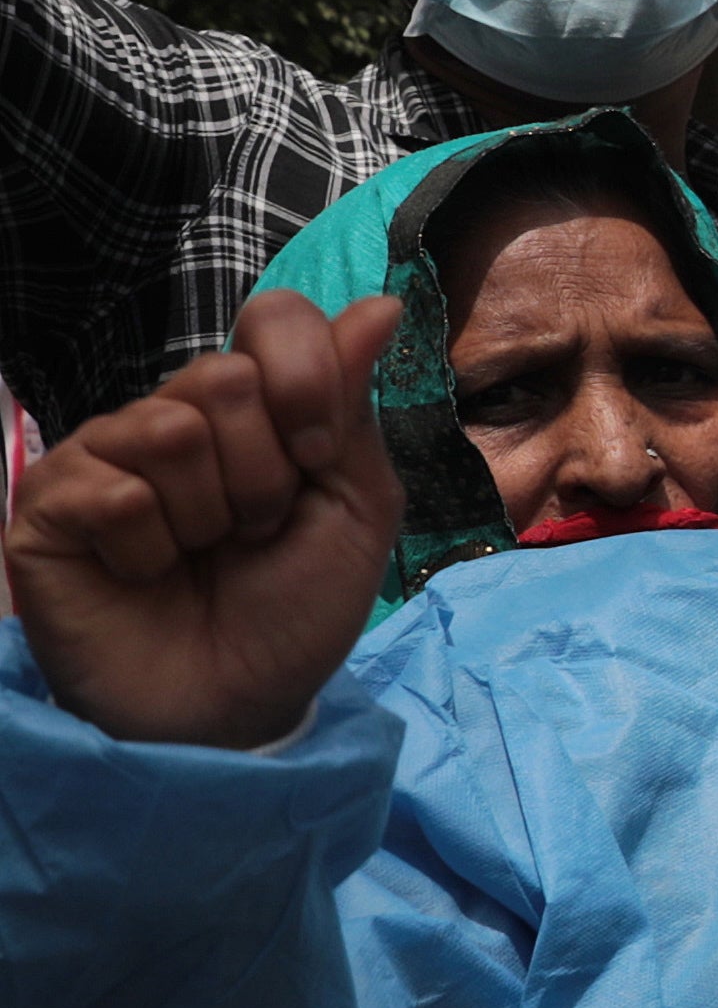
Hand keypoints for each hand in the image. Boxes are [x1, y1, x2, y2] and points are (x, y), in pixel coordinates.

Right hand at [5, 288, 402, 749]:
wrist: (236, 703)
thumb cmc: (294, 609)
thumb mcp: (355, 509)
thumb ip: (352, 406)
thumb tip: (378, 304)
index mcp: (249, 408)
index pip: (273, 320)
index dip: (306, 381)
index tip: (318, 460)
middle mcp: (170, 417)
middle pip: (225, 378)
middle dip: (265, 473)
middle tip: (251, 532)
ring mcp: (103, 456)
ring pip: (171, 430)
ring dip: (209, 514)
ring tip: (198, 556)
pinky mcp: (49, 505)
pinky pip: (113, 489)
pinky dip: (148, 547)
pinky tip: (141, 574)